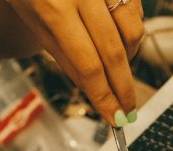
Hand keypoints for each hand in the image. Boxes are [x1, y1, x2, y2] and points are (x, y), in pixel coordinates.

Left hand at [5, 0, 143, 124]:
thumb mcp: (36, 25)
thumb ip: (67, 59)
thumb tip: (97, 95)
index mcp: (55, 8)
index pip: (89, 64)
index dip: (104, 96)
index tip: (113, 118)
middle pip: (115, 52)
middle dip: (124, 88)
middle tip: (128, 111)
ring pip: (134, 31)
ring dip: (130, 60)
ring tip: (117, 73)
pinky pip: (136, 12)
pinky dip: (131, 32)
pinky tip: (119, 42)